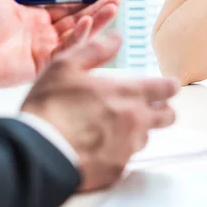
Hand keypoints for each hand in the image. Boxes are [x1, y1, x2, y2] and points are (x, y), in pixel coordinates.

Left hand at [0, 0, 120, 93]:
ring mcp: (47, 49)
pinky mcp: (47, 64)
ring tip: (112, 9)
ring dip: (97, 22)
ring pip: (79, 34)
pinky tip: (88, 23)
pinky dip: (80, 37)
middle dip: (99, 10)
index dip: (87, 1)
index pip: (69, 7)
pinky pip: (68, 49)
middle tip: (116, 1)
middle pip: (79, 20)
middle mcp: (46, 33)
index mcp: (36, 17)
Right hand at [21, 32, 179, 191]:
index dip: (169, 86)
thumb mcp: (65, 66)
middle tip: (149, 108)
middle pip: (168, 116)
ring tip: (113, 128)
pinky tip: (98, 148)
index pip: (167, 89)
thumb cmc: (49, 106)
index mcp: (128, 94)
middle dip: (163, 110)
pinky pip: (125, 159)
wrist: (37, 153)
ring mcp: (128, 148)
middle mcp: (136, 121)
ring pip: (145, 138)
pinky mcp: (116, 170)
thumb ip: (95, 50)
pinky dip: (117, 152)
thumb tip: (116, 36)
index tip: (166, 87)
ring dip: (137, 131)